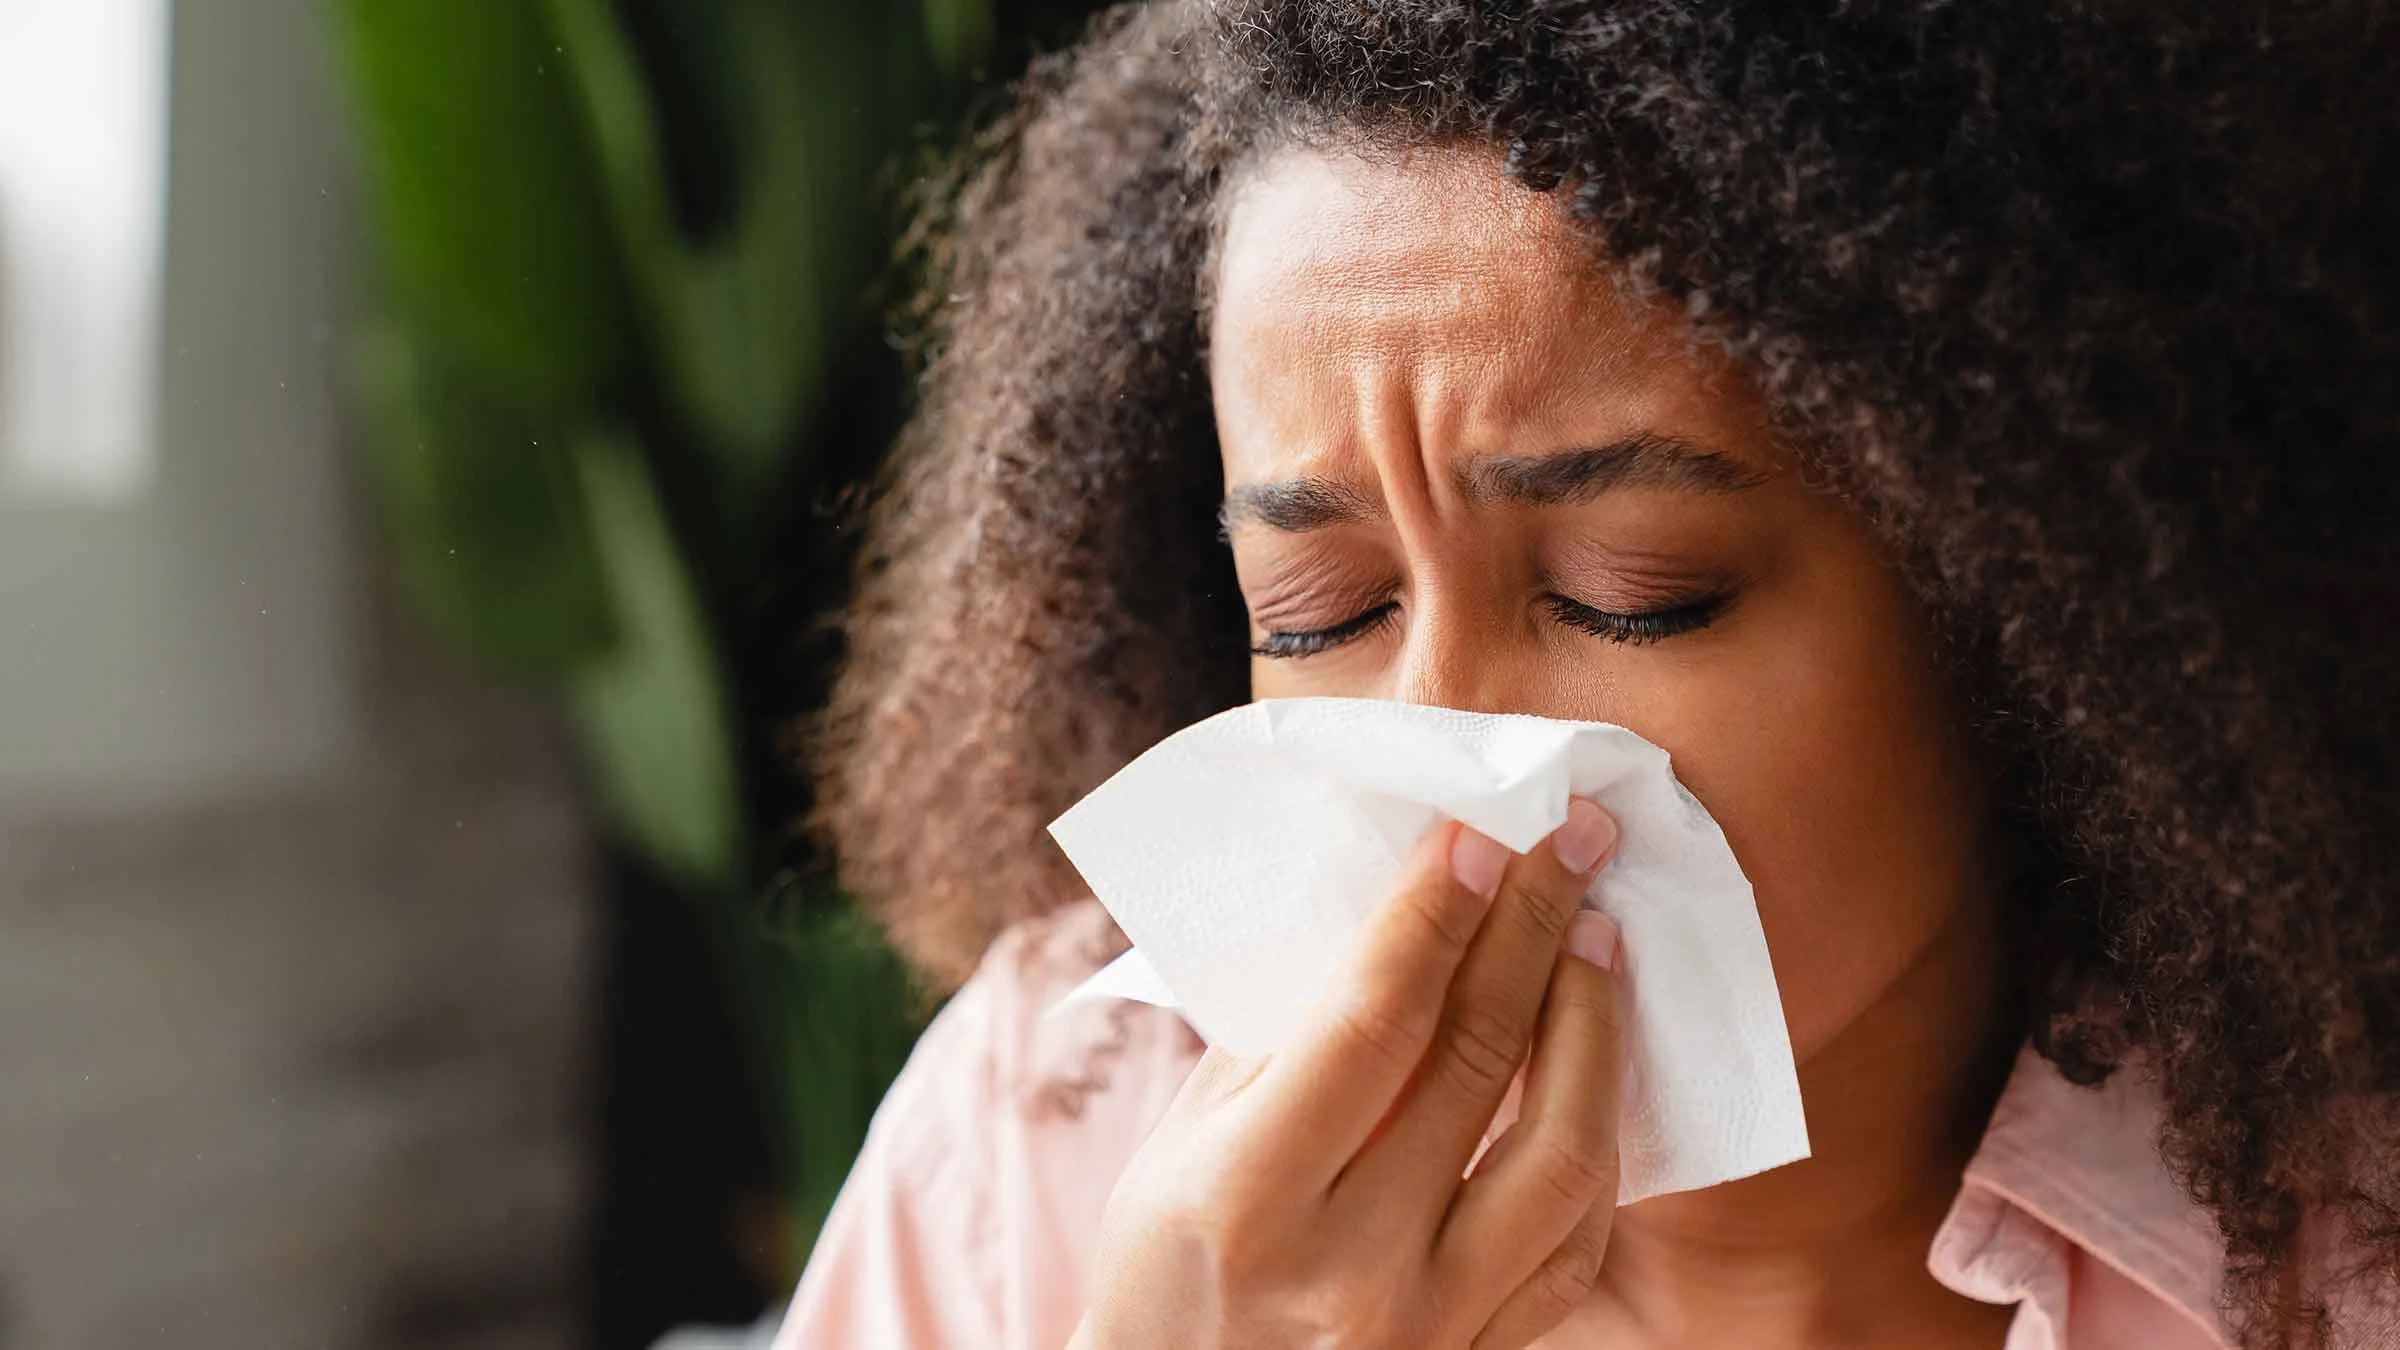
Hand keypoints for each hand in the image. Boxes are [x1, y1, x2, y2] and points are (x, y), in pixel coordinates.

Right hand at [1069, 800, 1625, 1349]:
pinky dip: (1598, 1138)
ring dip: (1592, 1026)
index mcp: (1248, 1198)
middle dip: (1531, 929)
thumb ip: (1280, 1037)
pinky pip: (1578, 1242)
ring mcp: (1430, 1324)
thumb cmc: (1166, 1265)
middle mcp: (1349, 1268)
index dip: (1435, 916)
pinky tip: (1593, 1065)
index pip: (1371, 1024)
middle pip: (1475, 1064)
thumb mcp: (1181, 1146)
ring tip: (1598, 938)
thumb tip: (1388, 906)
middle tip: (1567, 839)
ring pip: (1561, 1155)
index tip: (1480, 832)